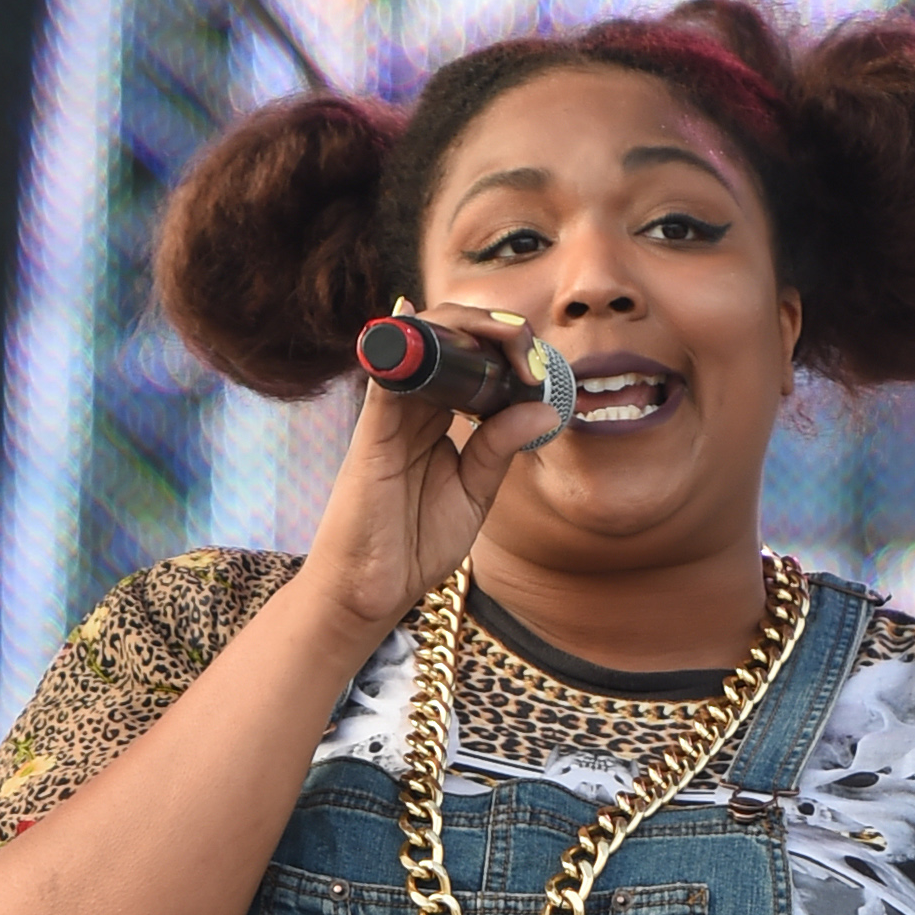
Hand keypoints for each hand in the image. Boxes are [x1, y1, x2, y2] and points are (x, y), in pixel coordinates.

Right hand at [292, 308, 563, 653]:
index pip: (470, 359)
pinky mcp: (371, 432)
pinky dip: (404, 345)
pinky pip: (387, 376)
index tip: (541, 370)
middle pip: (448, 339)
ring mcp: (391, 415)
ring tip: (509, 338)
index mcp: (438, 417)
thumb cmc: (414, 544)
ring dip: (465, 328)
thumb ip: (500, 448)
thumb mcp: (474, 494)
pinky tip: (420, 323)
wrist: (369, 590)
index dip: (506, 349)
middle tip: (530, 351)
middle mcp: (413, 406)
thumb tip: (544, 410)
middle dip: (494, 330)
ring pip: (421, 343)